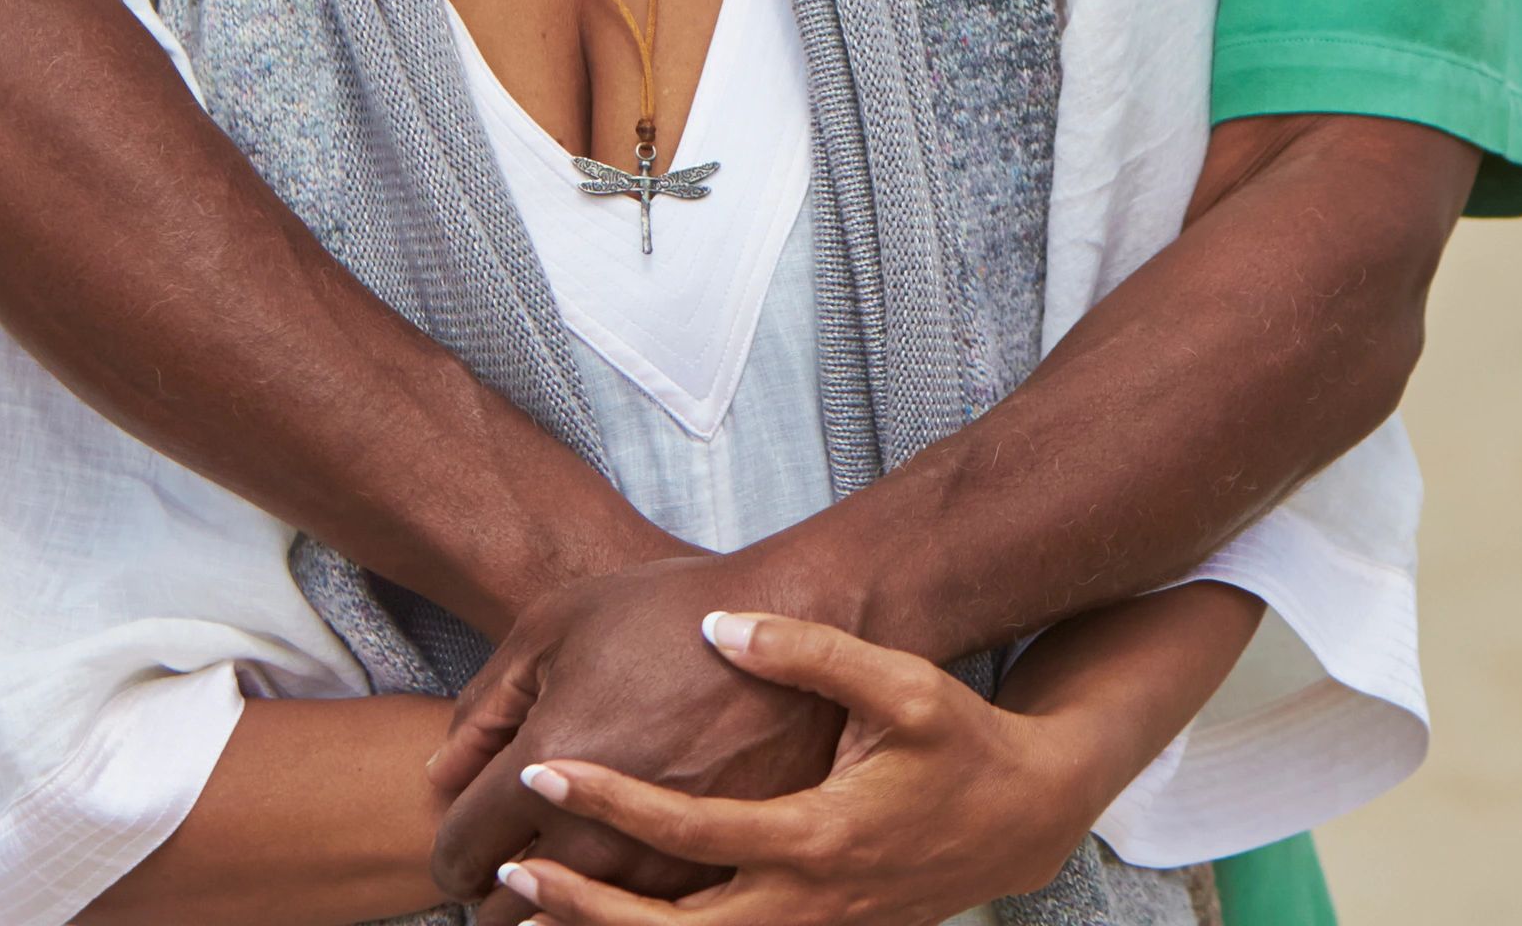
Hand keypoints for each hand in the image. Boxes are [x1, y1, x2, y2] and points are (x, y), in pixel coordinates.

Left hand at [431, 553, 849, 921]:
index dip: (451, 850)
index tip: (464, 841)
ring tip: (556, 871)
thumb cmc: (665, 609)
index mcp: (547, 767)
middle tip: (508, 856)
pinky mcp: (712, 870)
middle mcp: (597, 833)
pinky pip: (642, 919)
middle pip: (508, 910)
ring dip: (554, 908)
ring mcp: (660, 862)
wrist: (789, 617)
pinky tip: (618, 870)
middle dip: (497, 887)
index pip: (460, 851)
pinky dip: (618, 902)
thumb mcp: (554, 624)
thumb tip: (441, 777)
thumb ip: (483, 705)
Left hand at [489, 612, 1110, 925]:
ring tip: (525, 909)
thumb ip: (809, 651)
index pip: (686, 830)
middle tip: (501, 872)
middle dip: (578, 908)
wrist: (1020, 818)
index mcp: (814, 837)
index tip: (538, 773)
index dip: (607, 802)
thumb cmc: (958, 740)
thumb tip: (721, 625)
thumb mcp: (899, 682)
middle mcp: (803, 904)